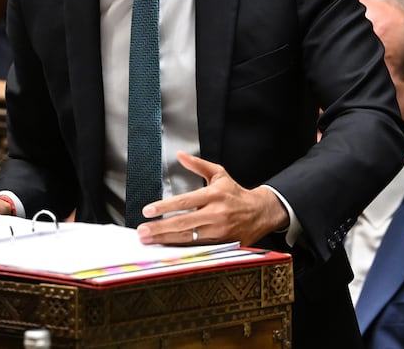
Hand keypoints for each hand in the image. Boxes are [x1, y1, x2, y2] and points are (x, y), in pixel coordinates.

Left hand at [136, 151, 288, 246]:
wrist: (261, 213)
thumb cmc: (235, 193)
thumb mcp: (219, 174)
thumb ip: (198, 165)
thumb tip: (180, 155)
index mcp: (214, 195)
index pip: (185, 201)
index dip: (165, 207)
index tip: (148, 210)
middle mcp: (216, 214)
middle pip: (183, 223)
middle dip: (160, 228)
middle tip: (142, 231)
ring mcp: (219, 231)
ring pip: (189, 238)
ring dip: (166, 240)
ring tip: (148, 239)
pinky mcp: (221, 244)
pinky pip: (197, 247)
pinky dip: (180, 247)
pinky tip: (166, 247)